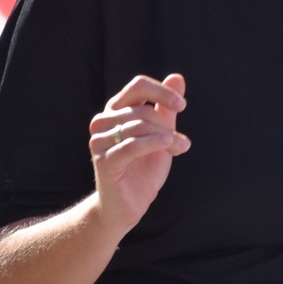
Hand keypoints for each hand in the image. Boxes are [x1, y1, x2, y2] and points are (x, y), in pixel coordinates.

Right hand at [87, 73, 190, 230]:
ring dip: (165, 137)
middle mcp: (103, 122)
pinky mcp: (103, 160)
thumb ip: (166, 108)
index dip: (161, 92)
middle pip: (142, 110)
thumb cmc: (143, 170)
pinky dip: (153, 143)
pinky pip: (132, 145)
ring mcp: (99, 141)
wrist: (127, 206)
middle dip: (167, 126)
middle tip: (182, 143)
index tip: (182, 105)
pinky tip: (168, 146)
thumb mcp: (160, 135)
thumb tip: (177, 77)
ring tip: (178, 149)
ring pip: (138, 126)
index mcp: (116, 111)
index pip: (137, 86)